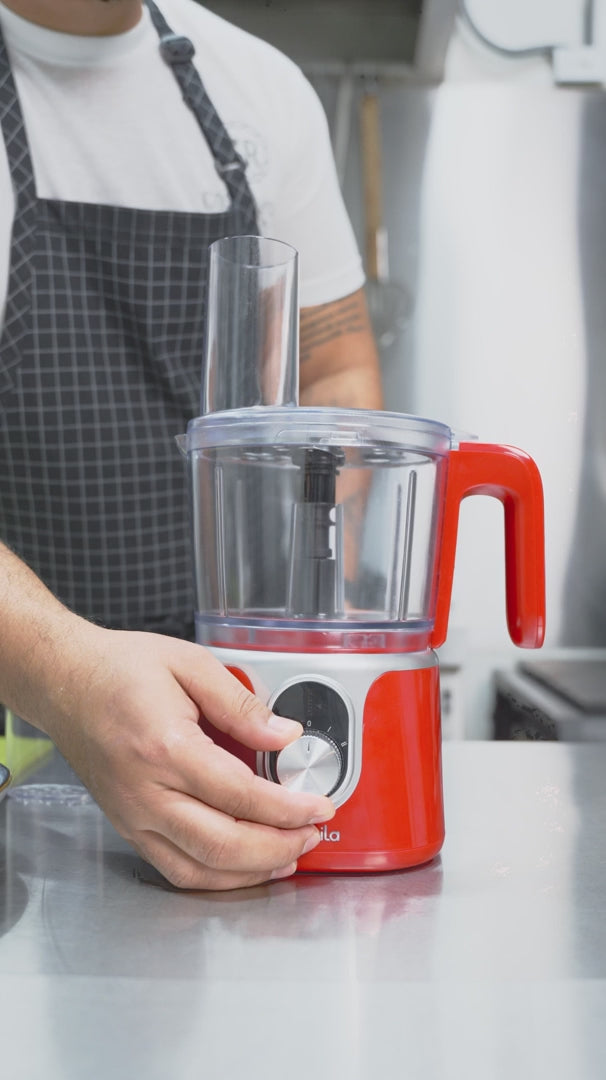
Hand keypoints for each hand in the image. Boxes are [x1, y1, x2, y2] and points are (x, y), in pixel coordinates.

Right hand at [44, 628, 334, 890]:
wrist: (64, 681)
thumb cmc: (119, 669)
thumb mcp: (189, 663)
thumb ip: (241, 703)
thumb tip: (285, 735)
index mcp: (165, 747)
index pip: (240, 794)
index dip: (288, 808)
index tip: (320, 805)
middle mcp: (146, 792)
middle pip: (224, 844)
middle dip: (280, 846)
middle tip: (313, 834)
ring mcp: (134, 816)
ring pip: (200, 869)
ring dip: (252, 871)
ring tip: (290, 855)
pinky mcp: (128, 826)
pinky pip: (175, 869)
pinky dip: (216, 878)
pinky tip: (246, 865)